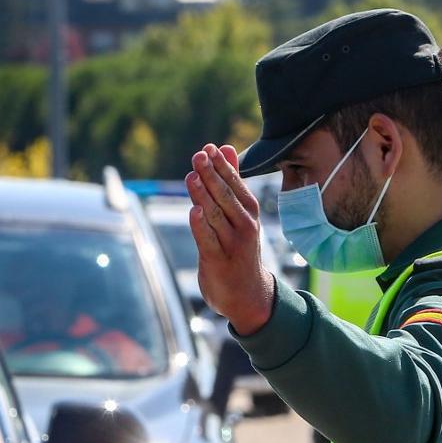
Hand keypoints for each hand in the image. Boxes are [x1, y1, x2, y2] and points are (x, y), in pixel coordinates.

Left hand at [185, 144, 275, 336]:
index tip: (209, 148)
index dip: (222, 166)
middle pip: (226, 197)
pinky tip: (194, 211)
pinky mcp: (217, 261)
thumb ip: (230, 181)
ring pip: (216, 216)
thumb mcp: (239, 214)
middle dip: (212, 175)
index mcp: (248, 213)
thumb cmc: (239, 249)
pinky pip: (208, 240)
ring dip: (204, 196)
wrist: (248, 295)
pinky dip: (201, 226)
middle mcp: (244, 226)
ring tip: (193, 176)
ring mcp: (232, 244)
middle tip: (199, 155)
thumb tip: (225, 148)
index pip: (236, 185)